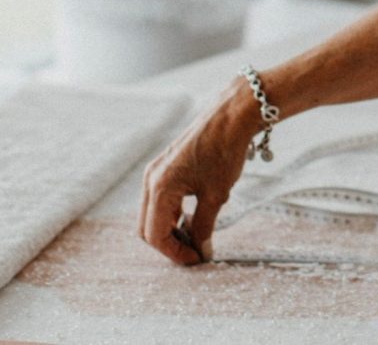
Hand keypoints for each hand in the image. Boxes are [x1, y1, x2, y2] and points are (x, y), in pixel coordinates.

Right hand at [138, 78, 257, 264]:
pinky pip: (158, 200)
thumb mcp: (216, 196)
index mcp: (160, 188)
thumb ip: (203, 227)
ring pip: (151, 214)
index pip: (155, 236)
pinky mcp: (164, 167)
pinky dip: (171, 214)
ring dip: (170, 230)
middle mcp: (150, 180)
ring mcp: (155, 172)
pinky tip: (192, 217)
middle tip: (196, 252)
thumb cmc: (224, 152)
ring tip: (197, 236)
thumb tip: (201, 251)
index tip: (198, 259)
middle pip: (147, 228)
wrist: (230, 117)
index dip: (175, 253)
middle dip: (169, 244)